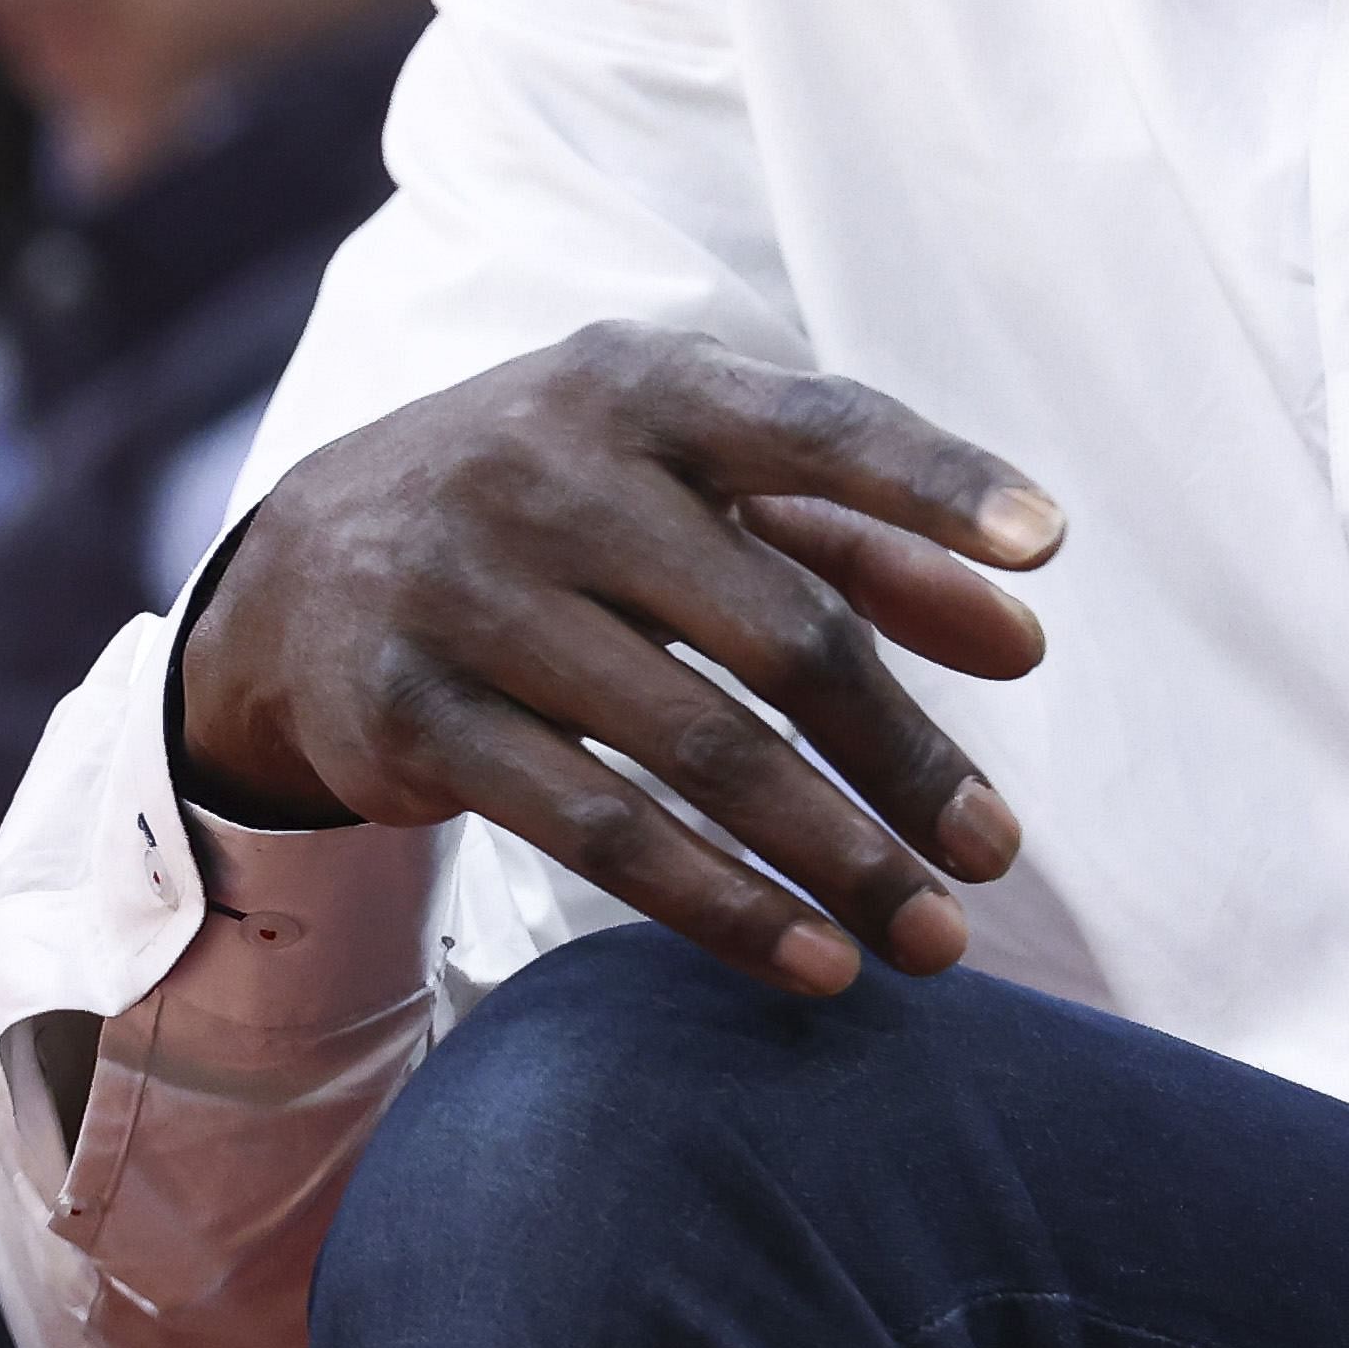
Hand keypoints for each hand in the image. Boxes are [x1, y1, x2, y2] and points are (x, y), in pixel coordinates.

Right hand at [169, 321, 1063, 996]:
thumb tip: (1022, 643)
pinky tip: (812, 961)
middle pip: (777, 631)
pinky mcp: (414, 716)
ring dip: (834, 855)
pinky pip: (597, 829)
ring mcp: (471, 594)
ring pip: (696, 748)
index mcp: (644, 386)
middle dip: (903, 754)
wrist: (298, 568)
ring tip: (932, 936)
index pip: (817, 425)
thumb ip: (865, 547)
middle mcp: (552, 473)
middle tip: (998, 852)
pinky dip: (720, 906)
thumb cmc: (563, 513)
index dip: (933, 482)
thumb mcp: (694, 491)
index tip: (1050, 547)